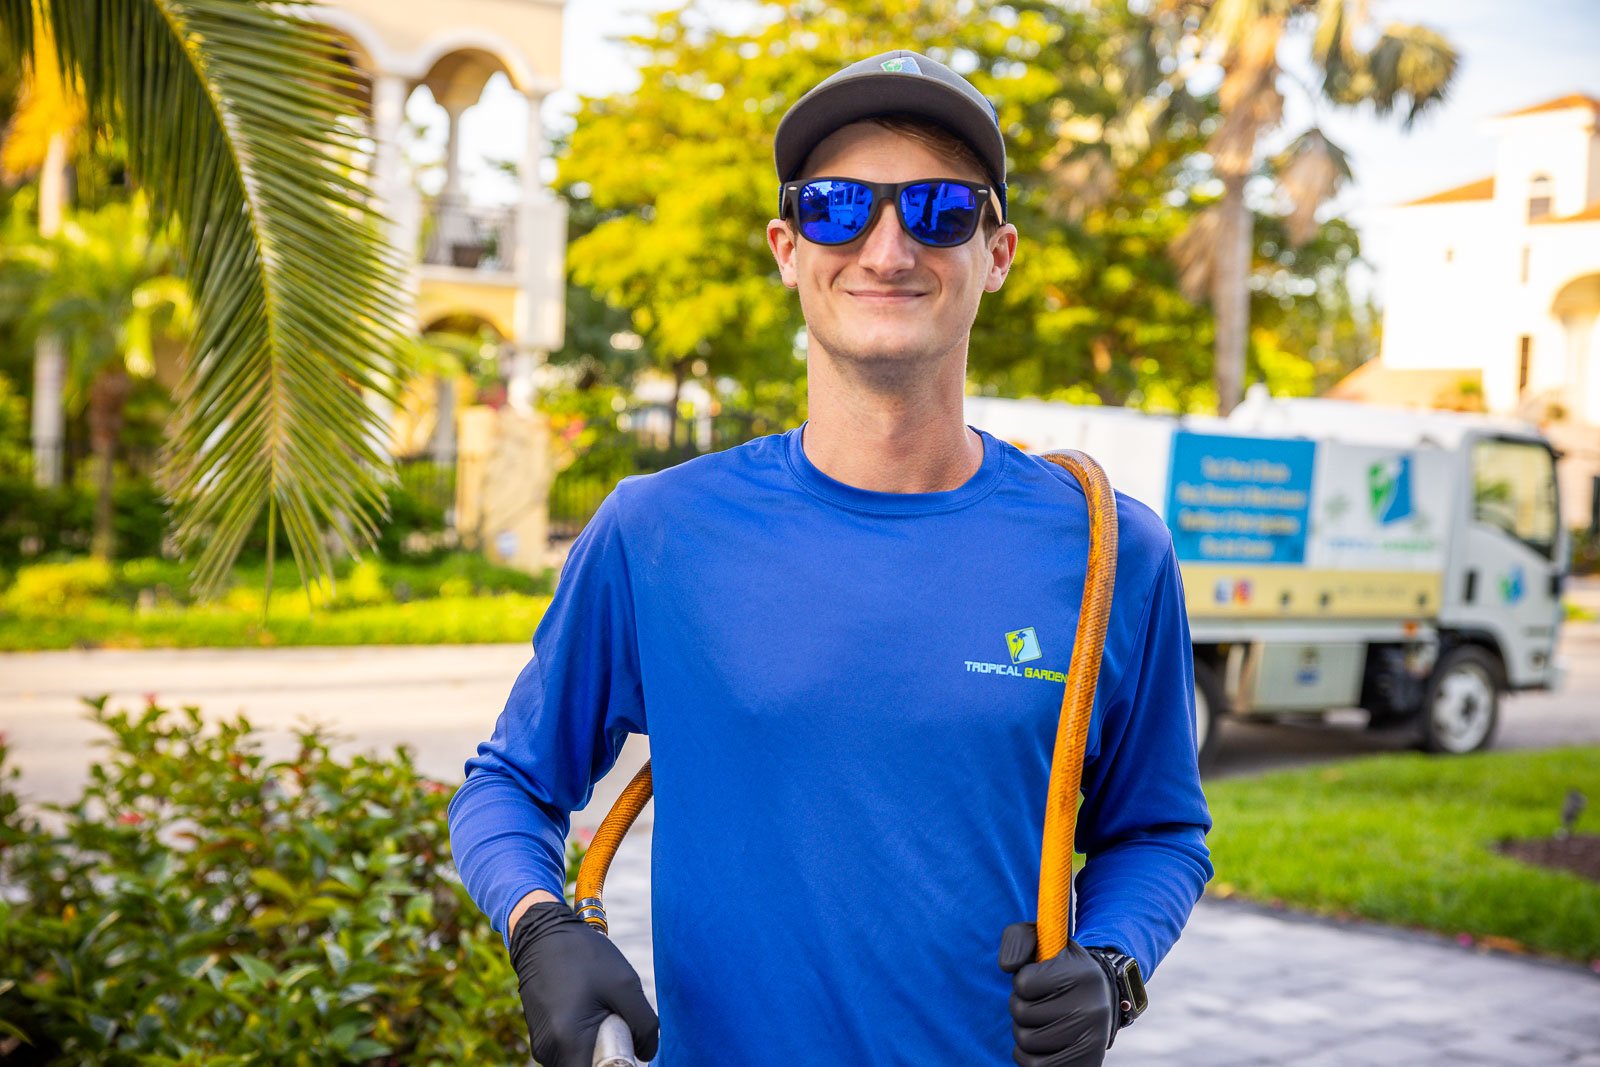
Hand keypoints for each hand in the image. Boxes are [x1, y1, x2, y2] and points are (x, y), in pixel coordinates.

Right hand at [509, 900, 658, 1066]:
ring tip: (602, 1013)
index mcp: (568, 1041)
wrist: (543, 933)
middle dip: (607, 1057)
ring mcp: (542, 1045)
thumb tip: (646, 1054)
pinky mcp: (541, 1036)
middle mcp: (549, 1050)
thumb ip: (644, 1026)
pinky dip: (583, 1040)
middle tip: (618, 1025)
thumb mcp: (625, 986)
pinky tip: (589, 1010)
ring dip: (595, 1047)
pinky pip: (568, 1050)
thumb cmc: (584, 955)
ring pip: (577, 1060)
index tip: (628, 1047)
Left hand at [998, 922, 1114, 1066]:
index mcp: (1082, 974)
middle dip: (1020, 1006)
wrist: (1100, 995)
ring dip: (1023, 1030)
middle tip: (1037, 1001)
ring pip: (1026, 1040)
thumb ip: (1018, 941)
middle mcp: (1092, 1008)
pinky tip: (1040, 1043)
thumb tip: (1007, 966)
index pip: (1023, 983)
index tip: (1036, 979)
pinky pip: (1036, 1066)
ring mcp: (1092, 1039)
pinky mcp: (1087, 1063)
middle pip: (1022, 1013)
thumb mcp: (1043, 941)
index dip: (1021, 981)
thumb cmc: (1062, 967)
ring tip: (1039, 1020)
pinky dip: (1028, 1056)